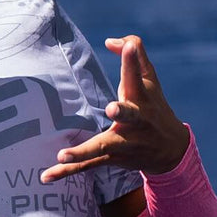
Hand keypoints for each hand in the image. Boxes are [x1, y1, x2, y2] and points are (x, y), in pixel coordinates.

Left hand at [40, 35, 189, 182]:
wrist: (172, 151)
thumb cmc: (154, 106)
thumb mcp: (150, 78)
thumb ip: (135, 52)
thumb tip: (110, 40)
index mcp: (142, 97)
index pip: (137, 74)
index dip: (133, 59)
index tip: (130, 47)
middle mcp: (136, 121)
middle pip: (129, 114)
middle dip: (122, 112)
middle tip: (112, 109)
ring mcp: (124, 142)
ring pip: (102, 147)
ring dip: (83, 152)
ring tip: (63, 154)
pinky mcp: (112, 158)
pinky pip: (87, 166)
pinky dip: (66, 172)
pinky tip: (45, 177)